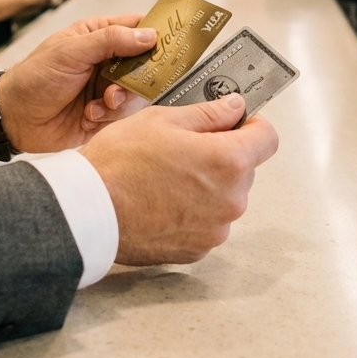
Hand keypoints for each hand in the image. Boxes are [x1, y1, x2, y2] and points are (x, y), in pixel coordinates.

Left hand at [0, 15, 154, 152]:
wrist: (14, 118)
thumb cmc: (33, 78)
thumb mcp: (71, 51)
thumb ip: (111, 40)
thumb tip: (147, 34)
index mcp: (98, 36)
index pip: (138, 27)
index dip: (157, 33)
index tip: (172, 42)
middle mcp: (106, 61)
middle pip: (145, 64)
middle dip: (139, 77)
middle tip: (125, 83)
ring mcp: (106, 88)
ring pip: (136, 93)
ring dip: (120, 100)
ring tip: (100, 102)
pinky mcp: (104, 114)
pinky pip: (123, 116)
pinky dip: (108, 117)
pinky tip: (89, 115)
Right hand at [80, 95, 278, 264]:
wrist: (88, 211)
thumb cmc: (119, 162)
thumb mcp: (162, 120)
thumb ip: (208, 114)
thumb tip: (235, 107)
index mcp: (227, 161)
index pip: (268, 139)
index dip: (252, 126)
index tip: (235, 123)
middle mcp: (231, 200)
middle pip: (244, 170)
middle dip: (222, 156)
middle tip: (183, 148)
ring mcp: (215, 230)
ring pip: (224, 198)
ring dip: (207, 186)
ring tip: (165, 178)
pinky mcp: (196, 250)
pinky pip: (206, 223)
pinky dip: (192, 213)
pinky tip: (161, 202)